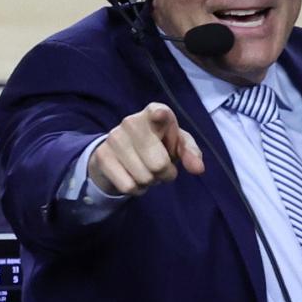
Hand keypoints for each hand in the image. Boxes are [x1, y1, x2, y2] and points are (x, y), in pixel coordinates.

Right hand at [87, 103, 204, 195]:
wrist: (120, 155)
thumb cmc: (157, 146)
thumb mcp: (177, 145)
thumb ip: (190, 153)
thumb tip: (198, 169)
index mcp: (154, 113)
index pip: (157, 111)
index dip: (160, 114)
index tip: (159, 115)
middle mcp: (131, 122)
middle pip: (158, 164)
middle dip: (164, 173)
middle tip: (160, 168)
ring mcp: (114, 138)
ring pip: (144, 177)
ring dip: (150, 182)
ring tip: (146, 171)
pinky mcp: (102, 156)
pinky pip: (128, 186)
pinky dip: (136, 189)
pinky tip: (134, 178)